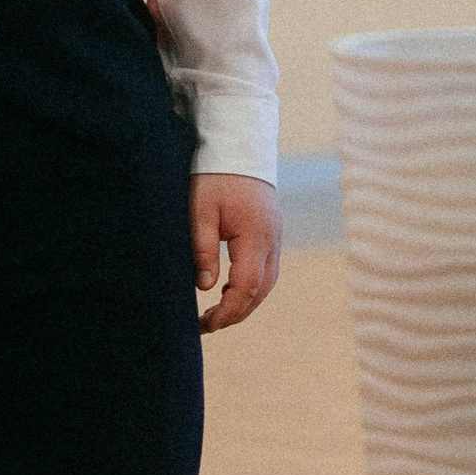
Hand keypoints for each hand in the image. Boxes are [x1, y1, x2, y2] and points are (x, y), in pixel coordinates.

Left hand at [193, 175, 281, 332]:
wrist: (239, 148)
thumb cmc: (215, 178)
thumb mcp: (200, 212)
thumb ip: (203, 250)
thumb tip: (205, 288)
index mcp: (255, 235)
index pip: (246, 286)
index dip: (227, 311)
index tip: (206, 325)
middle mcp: (272, 240)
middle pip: (261, 290)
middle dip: (236, 313)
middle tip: (206, 326)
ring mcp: (275, 237)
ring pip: (267, 283)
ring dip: (245, 303)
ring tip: (217, 315)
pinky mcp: (272, 233)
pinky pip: (267, 270)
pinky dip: (251, 288)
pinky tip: (230, 291)